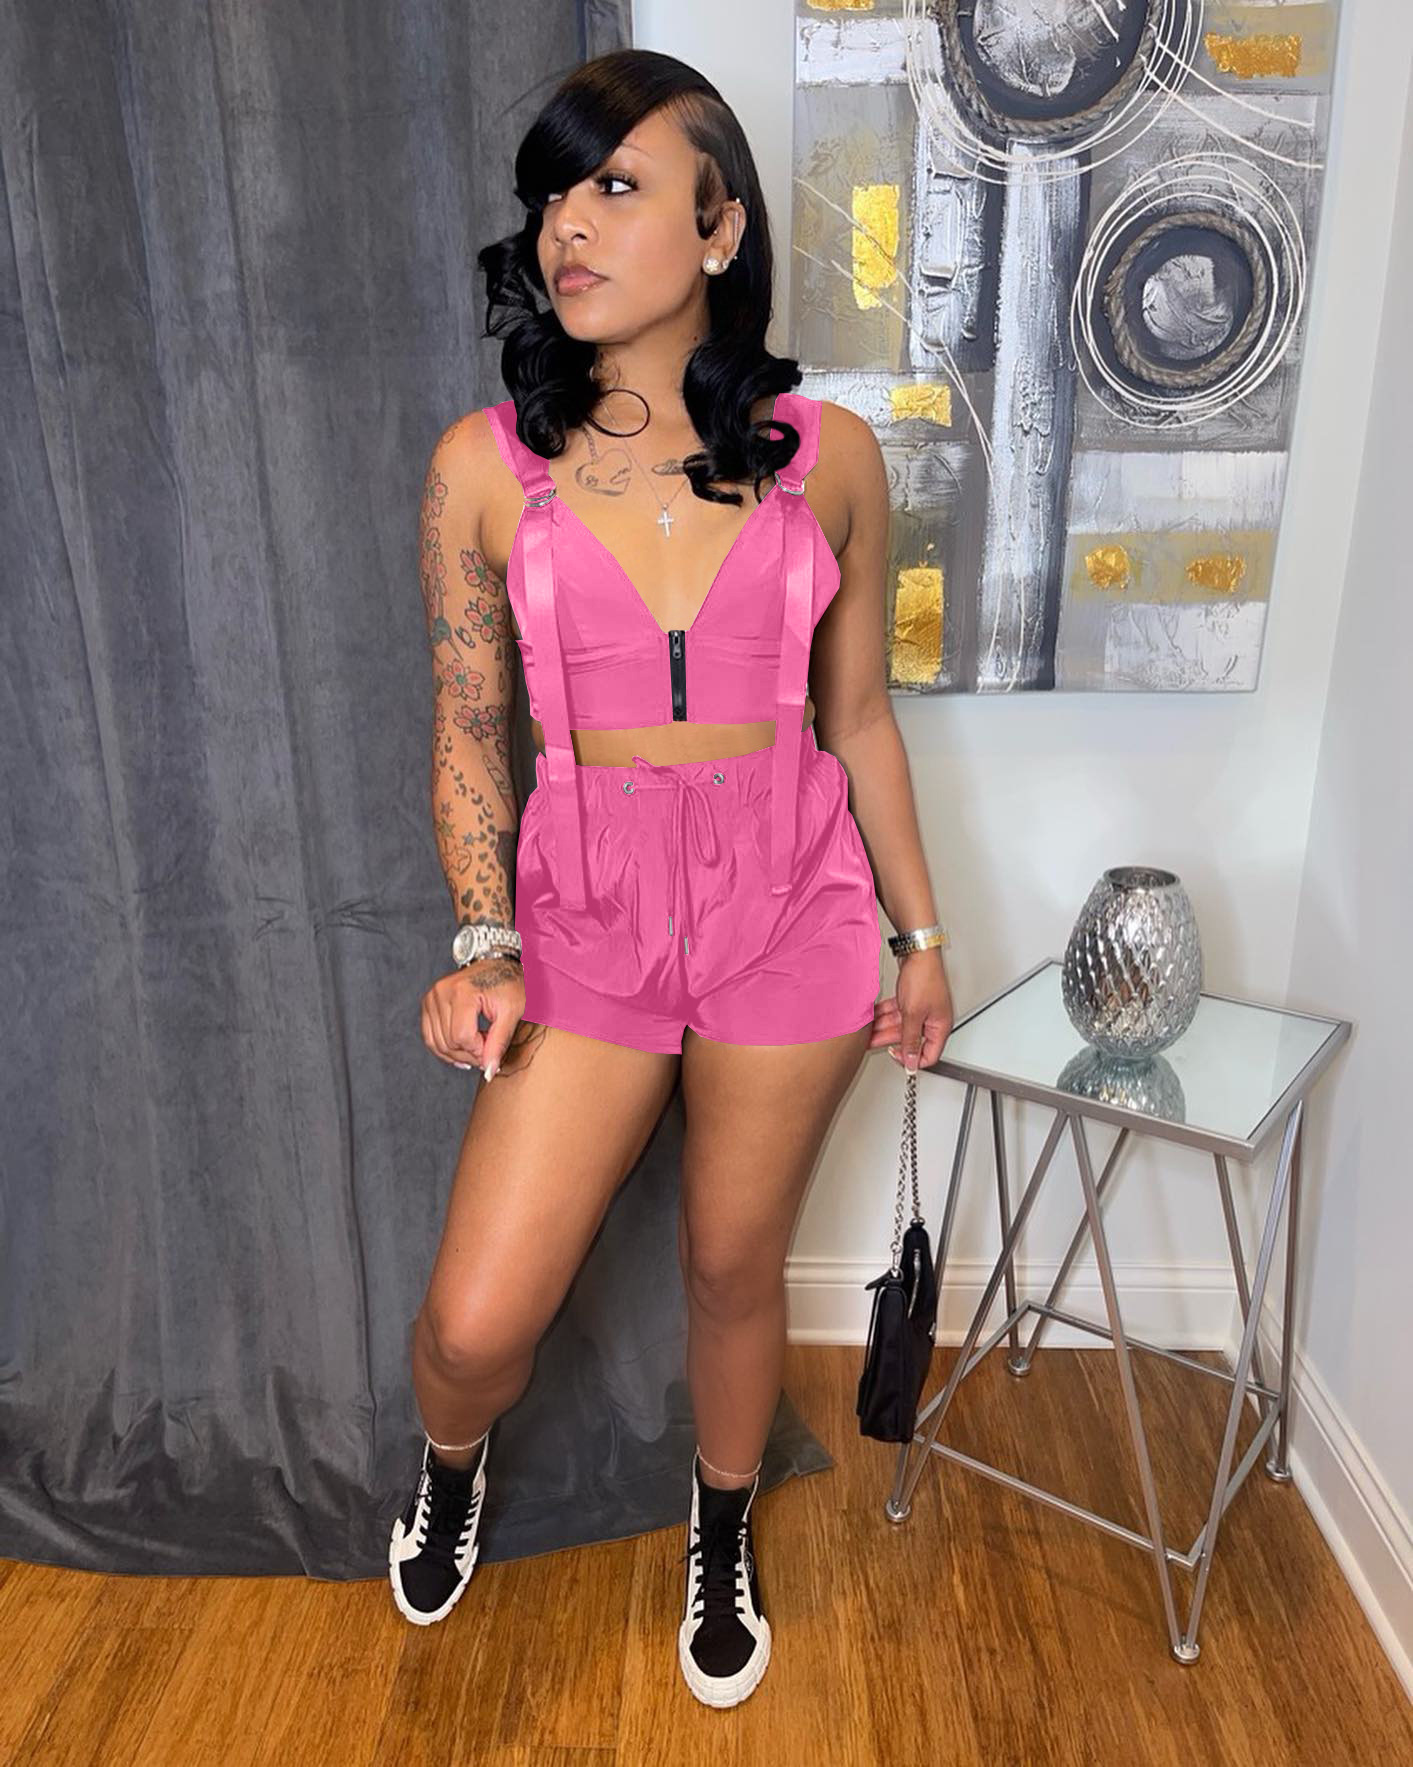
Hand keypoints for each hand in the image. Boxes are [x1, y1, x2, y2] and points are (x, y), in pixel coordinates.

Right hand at [421, 957, 524, 1080]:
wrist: (495, 961)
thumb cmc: (507, 983)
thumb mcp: (512, 1011)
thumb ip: (499, 1042)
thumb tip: (489, 1072)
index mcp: (463, 992)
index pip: (463, 1037)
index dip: (479, 1051)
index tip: (492, 1049)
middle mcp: (442, 992)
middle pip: (449, 1042)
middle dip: (470, 1054)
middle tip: (487, 1050)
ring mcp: (432, 997)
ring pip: (437, 1044)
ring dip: (458, 1053)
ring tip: (477, 1046)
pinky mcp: (428, 1002)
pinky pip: (430, 1037)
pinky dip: (445, 1049)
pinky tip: (461, 1050)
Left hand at [867, 947, 953, 1071]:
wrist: (918, 951)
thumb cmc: (924, 977)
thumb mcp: (914, 1014)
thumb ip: (911, 1039)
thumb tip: (912, 1060)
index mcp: (940, 1026)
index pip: (929, 1055)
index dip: (912, 1060)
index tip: (896, 1057)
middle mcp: (932, 1019)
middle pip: (910, 1038)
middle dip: (889, 1039)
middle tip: (872, 1042)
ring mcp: (922, 1008)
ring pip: (900, 1025)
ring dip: (883, 1027)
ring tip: (868, 1029)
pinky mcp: (912, 999)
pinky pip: (897, 1012)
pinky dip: (885, 1014)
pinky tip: (872, 1016)